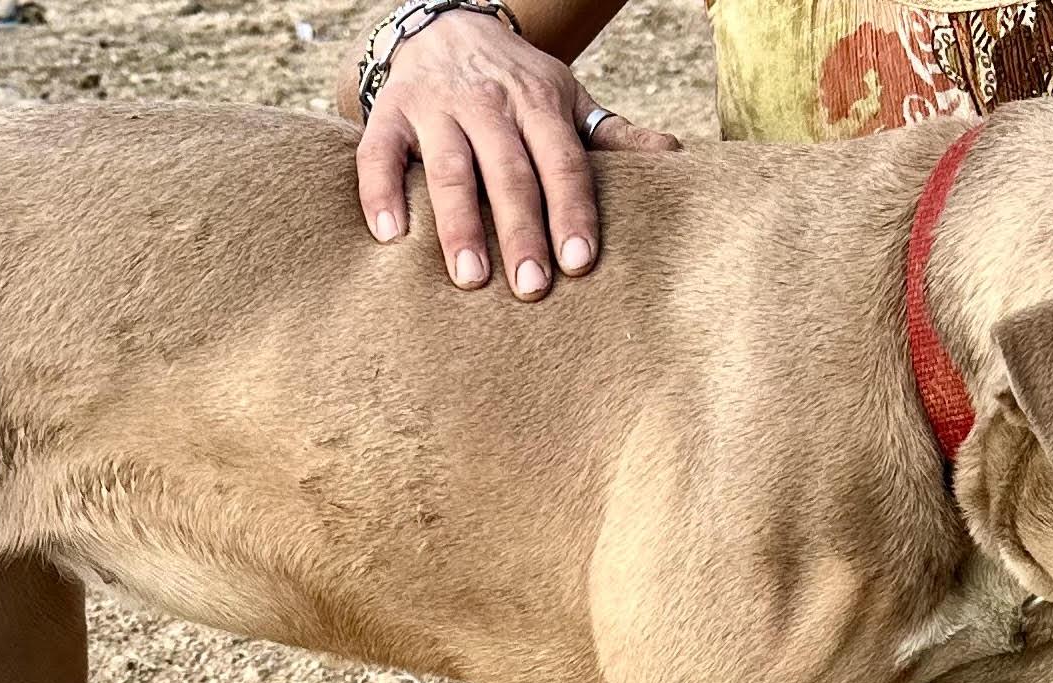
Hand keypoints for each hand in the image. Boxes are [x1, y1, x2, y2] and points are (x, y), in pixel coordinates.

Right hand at [351, 10, 678, 297]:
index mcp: (538, 103)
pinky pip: (379, 155)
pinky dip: (381, 193)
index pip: (562, 161)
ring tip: (470, 278)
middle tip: (531, 286)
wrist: (446, 24)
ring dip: (458, 225)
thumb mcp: (566, 97)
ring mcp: (436, 107)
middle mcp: (487, 103)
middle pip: (509, 172)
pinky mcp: (390, 113)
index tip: (579, 261)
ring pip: (449, 168)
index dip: (571, 210)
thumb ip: (613, 134)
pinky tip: (390, 238)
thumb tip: (673, 155)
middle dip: (521, 230)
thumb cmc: (515, 82)